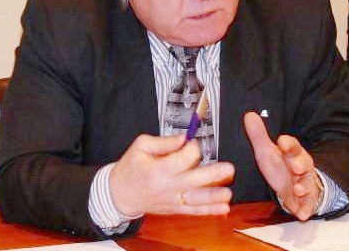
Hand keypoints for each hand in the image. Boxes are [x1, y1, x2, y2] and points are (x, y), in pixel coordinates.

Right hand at [109, 134, 234, 216]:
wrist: (120, 194)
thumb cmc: (130, 168)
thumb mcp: (141, 147)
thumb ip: (164, 142)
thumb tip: (183, 138)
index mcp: (156, 170)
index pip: (180, 160)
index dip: (191, 148)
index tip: (193, 142)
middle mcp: (165, 187)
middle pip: (192, 181)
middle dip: (212, 175)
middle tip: (228, 169)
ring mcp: (171, 199)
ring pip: (195, 199)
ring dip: (213, 197)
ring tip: (227, 193)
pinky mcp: (174, 208)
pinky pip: (193, 211)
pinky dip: (209, 211)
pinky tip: (223, 208)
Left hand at [243, 112, 320, 219]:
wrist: (295, 188)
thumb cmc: (281, 167)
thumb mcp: (267, 151)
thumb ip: (259, 135)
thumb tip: (249, 115)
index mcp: (292, 153)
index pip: (292, 146)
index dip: (288, 144)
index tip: (282, 142)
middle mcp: (301, 167)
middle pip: (303, 163)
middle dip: (300, 164)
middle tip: (295, 166)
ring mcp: (305, 184)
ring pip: (308, 184)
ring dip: (303, 187)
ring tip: (298, 189)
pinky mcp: (306, 201)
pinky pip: (308, 205)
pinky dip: (305, 210)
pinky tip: (301, 214)